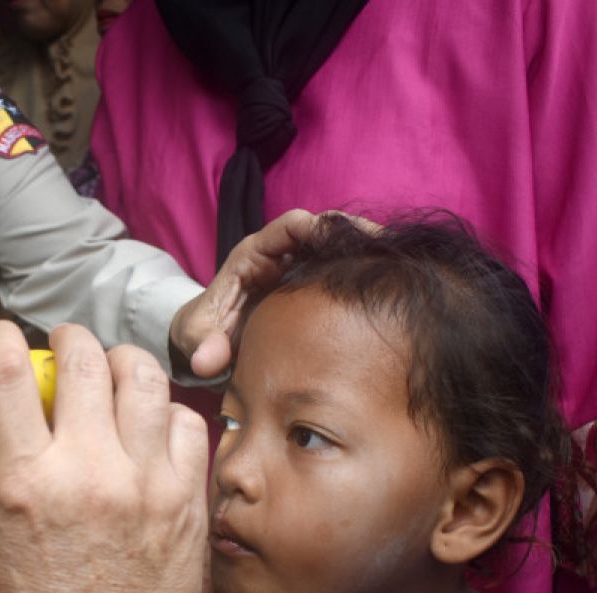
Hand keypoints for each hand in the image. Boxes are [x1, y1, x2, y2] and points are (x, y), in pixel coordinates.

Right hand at [0, 321, 209, 592]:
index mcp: (26, 481)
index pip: (6, 371)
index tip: (1, 339)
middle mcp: (89, 472)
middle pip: (82, 356)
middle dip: (66, 339)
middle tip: (63, 352)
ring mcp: (147, 483)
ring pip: (141, 373)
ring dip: (118, 364)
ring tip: (111, 380)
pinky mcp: (188, 498)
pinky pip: (187, 419)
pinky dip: (164, 413)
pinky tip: (148, 432)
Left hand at [168, 209, 380, 377]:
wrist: (205, 343)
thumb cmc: (200, 333)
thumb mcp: (196, 339)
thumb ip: (202, 347)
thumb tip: (206, 362)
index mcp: (253, 255)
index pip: (290, 225)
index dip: (321, 226)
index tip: (350, 239)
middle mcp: (279, 255)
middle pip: (324, 229)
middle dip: (356, 235)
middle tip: (391, 250)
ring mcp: (296, 270)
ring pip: (336, 249)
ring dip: (365, 254)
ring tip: (399, 268)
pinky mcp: (310, 287)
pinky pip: (338, 272)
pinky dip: (361, 276)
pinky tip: (388, 290)